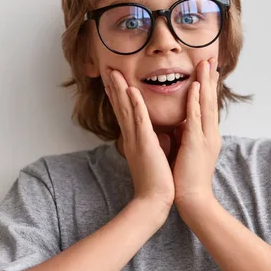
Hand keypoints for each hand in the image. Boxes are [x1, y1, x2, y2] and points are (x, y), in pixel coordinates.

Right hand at [103, 69, 174, 210]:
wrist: (155, 200)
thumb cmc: (157, 180)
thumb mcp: (154, 156)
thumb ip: (154, 142)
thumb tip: (161, 134)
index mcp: (134, 139)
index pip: (125, 113)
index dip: (119, 96)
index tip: (115, 81)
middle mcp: (131, 137)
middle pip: (121, 107)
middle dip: (115, 88)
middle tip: (109, 70)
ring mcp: (136, 140)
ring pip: (126, 109)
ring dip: (120, 90)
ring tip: (114, 74)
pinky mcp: (144, 144)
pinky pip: (139, 121)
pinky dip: (134, 105)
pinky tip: (131, 92)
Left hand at [172, 58, 221, 207]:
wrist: (193, 199)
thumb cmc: (187, 177)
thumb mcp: (188, 151)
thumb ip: (186, 136)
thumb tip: (179, 125)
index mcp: (206, 135)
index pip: (207, 106)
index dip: (208, 87)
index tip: (207, 70)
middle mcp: (209, 133)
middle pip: (210, 100)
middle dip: (210, 78)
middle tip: (210, 58)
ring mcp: (205, 137)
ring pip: (205, 104)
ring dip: (205, 82)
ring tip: (205, 64)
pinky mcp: (196, 143)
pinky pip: (195, 117)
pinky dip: (195, 100)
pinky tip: (195, 86)